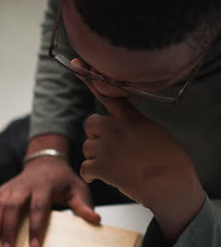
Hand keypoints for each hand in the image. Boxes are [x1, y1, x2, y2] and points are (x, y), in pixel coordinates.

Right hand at [0, 157, 100, 246]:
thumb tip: (96, 220)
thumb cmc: (64, 179)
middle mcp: (26, 185)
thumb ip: (84, 205)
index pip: (39, 207)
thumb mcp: (78, 189)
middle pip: (14, 206)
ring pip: (0, 204)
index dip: (36, 227)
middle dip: (10, 229)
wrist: (47, 161)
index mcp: (45, 186)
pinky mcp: (3, 187)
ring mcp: (12, 185)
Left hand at [77, 72, 204, 241]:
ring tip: (116, 164)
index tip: (76, 62)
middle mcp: (114, 128)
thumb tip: (120, 124)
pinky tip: (100, 177)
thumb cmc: (168, 158)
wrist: (170, 184)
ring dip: (96, 156)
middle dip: (96, 135)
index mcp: (129, 116)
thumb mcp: (153, 130)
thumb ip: (132, 122)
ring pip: (87, 147)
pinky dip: (90, 174)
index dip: (88, 76)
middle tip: (111, 147)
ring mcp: (106, 147)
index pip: (105, 91)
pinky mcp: (101, 167)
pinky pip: (85, 168)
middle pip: (90, 124)